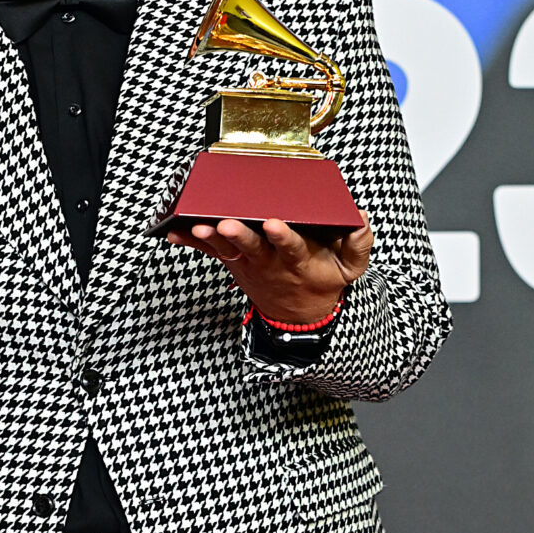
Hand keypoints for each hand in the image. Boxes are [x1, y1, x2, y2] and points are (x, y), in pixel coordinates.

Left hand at [169, 216, 371, 326]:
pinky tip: (173, 232)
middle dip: (239, 235)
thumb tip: (360, 218)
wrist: (298, 314)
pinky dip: (191, 242)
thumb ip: (358, 245)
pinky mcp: (233, 262)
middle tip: (226, 224)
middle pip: (253, 247)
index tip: (275, 224)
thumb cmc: (322, 280)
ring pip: (228, 250)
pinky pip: (209, 252)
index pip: (291, 247)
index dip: (282, 236)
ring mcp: (249, 263)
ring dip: (210, 239)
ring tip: (196, 227)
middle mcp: (270, 262)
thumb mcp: (349, 270)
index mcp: (299, 260)